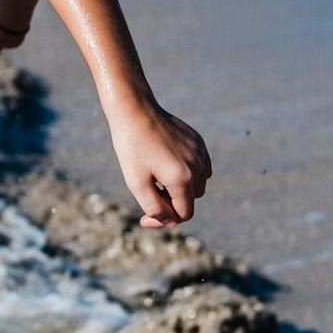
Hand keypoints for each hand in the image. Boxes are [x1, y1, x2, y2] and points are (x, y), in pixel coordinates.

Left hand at [106, 98, 212, 228]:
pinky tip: (167, 165)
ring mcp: (200, 153)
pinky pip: (201, 167)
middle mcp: (197, 166)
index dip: (164, 221)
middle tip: (148, 191)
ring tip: (157, 177)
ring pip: (198, 185)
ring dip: (181, 189)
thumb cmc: (131, 147)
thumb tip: (170, 222)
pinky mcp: (199, 142)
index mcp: (182, 179)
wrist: (135, 110)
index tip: (144, 218)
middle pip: (191, 201)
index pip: (184, 214)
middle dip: (171, 203)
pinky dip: (188, 174)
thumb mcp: (136, 182)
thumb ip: (154, 207)